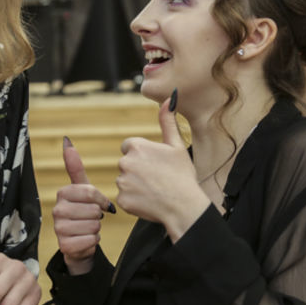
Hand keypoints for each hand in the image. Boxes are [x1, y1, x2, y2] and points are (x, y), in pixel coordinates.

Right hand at [53, 137, 114, 274]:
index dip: (101, 200)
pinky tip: (86, 240)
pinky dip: (94, 241)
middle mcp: (57, 209)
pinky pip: (91, 240)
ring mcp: (59, 228)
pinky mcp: (64, 246)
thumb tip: (67, 141)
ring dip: (96, 229)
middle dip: (98, 217)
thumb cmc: (83, 213)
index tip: (101, 205)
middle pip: (94, 210)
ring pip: (94, 225)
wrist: (78, 244)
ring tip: (87, 229)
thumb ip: (75, 167)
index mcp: (63, 193)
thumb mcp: (82, 190)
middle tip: (91, 219)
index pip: (91, 192)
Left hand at [115, 97, 210, 238]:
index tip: (155, 164)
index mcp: (137, 146)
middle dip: (137, 170)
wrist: (184, 206)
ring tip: (154, 190)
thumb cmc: (182, 175)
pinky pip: (124, 197)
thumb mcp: (177, 145)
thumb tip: (170, 98)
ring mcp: (122, 182)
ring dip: (135, 185)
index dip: (143, 156)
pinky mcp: (121, 199)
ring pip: (125, 180)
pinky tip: (149, 200)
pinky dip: (134, 199)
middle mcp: (125, 162)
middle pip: (126, 163)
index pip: (130, 147)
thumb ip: (168, 121)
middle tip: (157, 178)